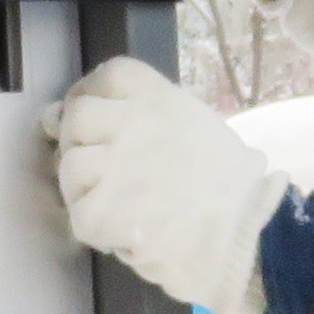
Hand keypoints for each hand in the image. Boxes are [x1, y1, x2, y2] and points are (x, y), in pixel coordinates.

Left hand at [47, 59, 284, 313]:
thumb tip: (65, 115)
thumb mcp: (194, 127)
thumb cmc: (227, 188)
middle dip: (82, 144)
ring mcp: (117, 165)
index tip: (98, 122)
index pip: (109, 75)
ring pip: (71, 166)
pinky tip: (125, 233)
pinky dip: (97, 228)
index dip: (93, 95)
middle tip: (106, 172)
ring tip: (119, 207)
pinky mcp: (104, 211)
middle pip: (78, 116)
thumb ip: (141, 116)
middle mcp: (135, 121)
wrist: (248, 238)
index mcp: (161, 99)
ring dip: (86, 190)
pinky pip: (79, 212)